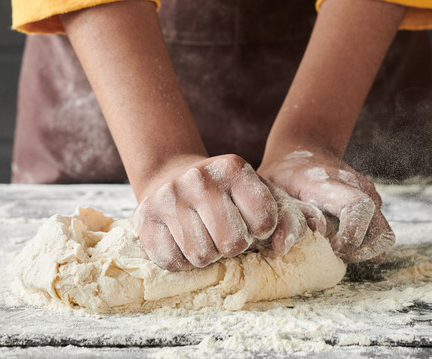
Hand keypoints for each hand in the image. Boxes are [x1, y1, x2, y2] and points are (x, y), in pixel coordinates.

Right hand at [133, 154, 307, 270]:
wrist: (170, 175)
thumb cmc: (225, 193)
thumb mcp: (257, 192)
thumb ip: (286, 217)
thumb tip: (282, 247)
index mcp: (233, 168)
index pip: (264, 221)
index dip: (261, 231)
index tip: (251, 223)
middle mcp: (198, 178)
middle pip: (233, 244)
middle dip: (233, 246)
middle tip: (225, 234)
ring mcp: (168, 198)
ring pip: (202, 257)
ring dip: (208, 254)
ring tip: (204, 235)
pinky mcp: (145, 219)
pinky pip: (173, 262)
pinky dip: (183, 261)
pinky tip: (183, 241)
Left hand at [258, 149, 394, 262]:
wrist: (303, 149)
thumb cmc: (284, 174)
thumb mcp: (273, 192)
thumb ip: (285, 217)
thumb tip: (286, 247)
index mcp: (331, 183)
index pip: (359, 208)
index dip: (351, 236)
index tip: (332, 247)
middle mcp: (358, 188)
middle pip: (381, 232)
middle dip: (360, 253)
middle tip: (334, 254)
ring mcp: (369, 195)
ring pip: (385, 236)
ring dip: (365, 252)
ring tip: (338, 250)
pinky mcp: (373, 203)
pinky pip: (379, 232)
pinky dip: (366, 244)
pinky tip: (342, 242)